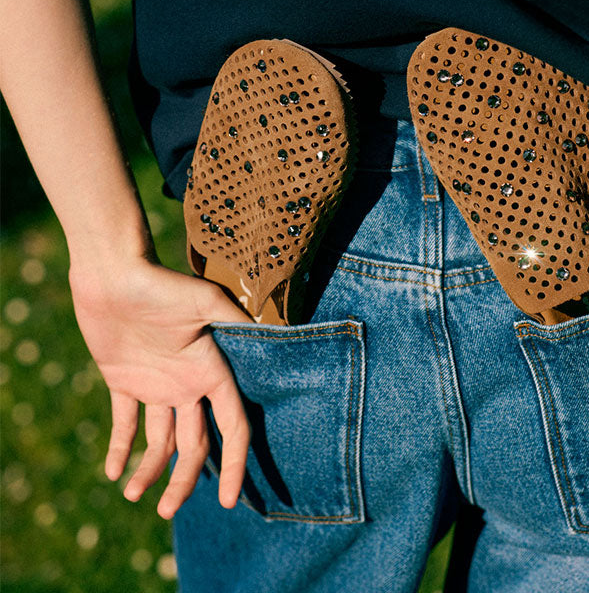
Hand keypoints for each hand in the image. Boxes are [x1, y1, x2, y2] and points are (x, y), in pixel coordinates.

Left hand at [68, 253, 250, 518]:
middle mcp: (187, 382)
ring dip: (149, 471)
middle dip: (184, 480)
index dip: (234, 462)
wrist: (113, 273)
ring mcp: (156, 384)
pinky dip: (120, 449)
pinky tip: (113, 474)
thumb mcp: (205, 301)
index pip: (232, 426)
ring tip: (132, 495)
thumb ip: (238, 321)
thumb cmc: (161, 284)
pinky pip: (124, 424)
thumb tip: (279, 332)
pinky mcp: (124, 381)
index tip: (231, 499)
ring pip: (160, 440)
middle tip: (165, 512)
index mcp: (211, 370)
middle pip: (194, 444)